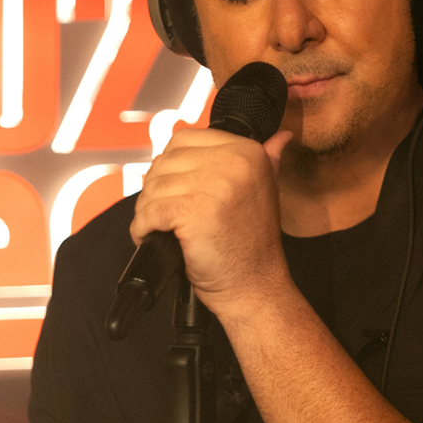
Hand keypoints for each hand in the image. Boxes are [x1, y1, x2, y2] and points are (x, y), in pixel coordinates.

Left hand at [129, 127, 292, 319]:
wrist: (254, 286)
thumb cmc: (251, 245)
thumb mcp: (265, 192)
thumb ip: (267, 159)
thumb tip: (280, 136)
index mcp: (248, 151)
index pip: (183, 139)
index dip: (169, 167)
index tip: (172, 190)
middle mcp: (233, 161)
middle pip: (164, 162)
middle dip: (155, 190)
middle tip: (162, 214)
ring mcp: (214, 185)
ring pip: (153, 187)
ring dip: (147, 211)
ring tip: (160, 228)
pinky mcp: (193, 211)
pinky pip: (150, 211)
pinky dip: (143, 227)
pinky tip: (150, 237)